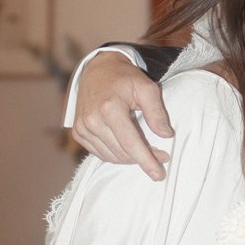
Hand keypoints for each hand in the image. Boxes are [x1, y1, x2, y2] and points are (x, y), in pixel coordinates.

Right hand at [72, 52, 173, 179]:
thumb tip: (167, 135)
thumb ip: (157, 112)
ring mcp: (82, 128)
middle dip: (143, 159)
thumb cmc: (125, 78)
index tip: (159, 174)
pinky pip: (100, 153)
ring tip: (145, 150)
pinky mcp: (78, 133)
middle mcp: (92, 120)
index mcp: (110, 108)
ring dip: (130, 158)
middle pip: (122, 153)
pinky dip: (115, 154)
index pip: (131, 144)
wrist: (97, 69)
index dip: (147, 161)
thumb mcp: (147, 88)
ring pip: (111, 157)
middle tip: (161, 155)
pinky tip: (126, 146)